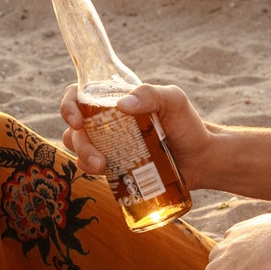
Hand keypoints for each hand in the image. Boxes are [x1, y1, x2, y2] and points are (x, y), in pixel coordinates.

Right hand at [61, 82, 215, 180]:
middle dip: (80, 144)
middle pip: (76, 129)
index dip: (69, 105)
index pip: (81, 96)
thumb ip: (151, 94)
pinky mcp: (116, 167)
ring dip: (83, 159)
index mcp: (116, 101)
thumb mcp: (173, 101)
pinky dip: (93, 172)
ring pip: (79, 150)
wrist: (201, 159)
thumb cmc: (188, 125)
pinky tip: (107, 175)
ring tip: (103, 167)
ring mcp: (110, 146)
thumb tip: (122, 105)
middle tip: (98, 159)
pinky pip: (93, 169)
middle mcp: (107, 122)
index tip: (76, 120)